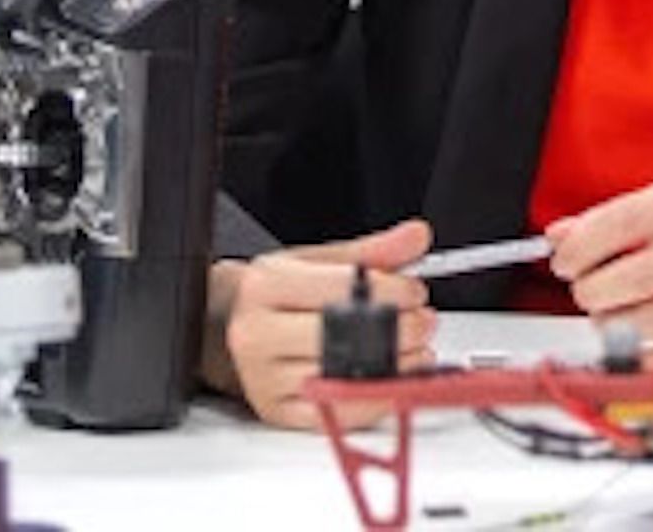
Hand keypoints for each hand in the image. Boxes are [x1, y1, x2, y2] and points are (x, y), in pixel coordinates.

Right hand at [204, 219, 437, 427]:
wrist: (231, 327)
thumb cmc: (278, 295)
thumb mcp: (318, 261)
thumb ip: (372, 252)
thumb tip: (416, 237)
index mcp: (265, 286)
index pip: (341, 289)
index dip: (391, 291)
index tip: (414, 291)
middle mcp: (256, 334)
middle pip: (341, 335)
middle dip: (398, 328)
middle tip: (421, 320)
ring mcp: (263, 379)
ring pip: (341, 378)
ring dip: (394, 366)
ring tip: (412, 349)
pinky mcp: (277, 413)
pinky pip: (335, 415)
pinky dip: (374, 400)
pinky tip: (393, 380)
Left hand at [545, 172, 652, 354]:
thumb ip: (627, 216)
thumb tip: (562, 234)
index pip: (627, 219)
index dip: (584, 244)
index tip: (563, 259)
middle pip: (639, 275)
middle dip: (595, 290)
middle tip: (585, 291)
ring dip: (617, 325)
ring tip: (607, 318)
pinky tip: (638, 344)